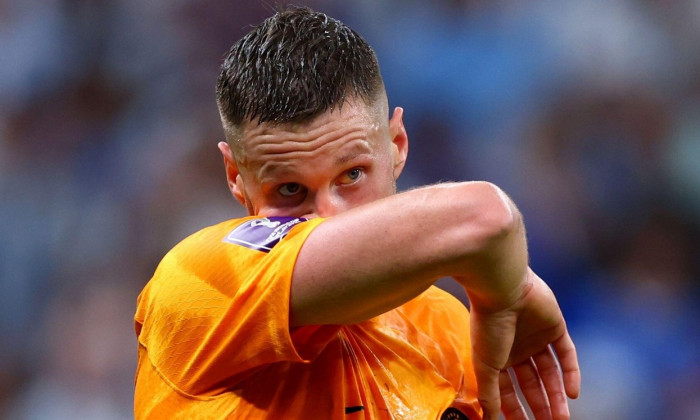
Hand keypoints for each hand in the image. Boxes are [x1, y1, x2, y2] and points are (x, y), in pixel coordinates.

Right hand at [468, 269, 579, 419]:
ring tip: (562, 417)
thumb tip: (489, 419)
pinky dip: (571, 374)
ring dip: (556, 395)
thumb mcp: (485, 364)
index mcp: (497, 357)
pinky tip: (572, 394)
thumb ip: (489, 393)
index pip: (508, 389)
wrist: (502, 287)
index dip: (515, 410)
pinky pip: (567, 354)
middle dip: (540, 406)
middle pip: (532, 384)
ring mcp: (537, 337)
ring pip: (550, 373)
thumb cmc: (487, 324)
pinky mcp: (555, 327)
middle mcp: (517, 348)